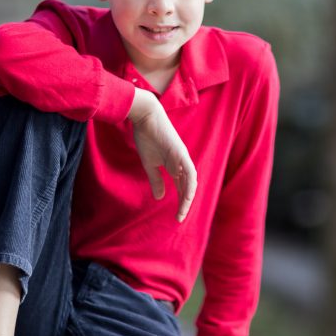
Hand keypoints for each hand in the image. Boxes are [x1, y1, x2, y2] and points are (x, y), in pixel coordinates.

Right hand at [128, 89, 197, 221]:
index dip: (180, 202)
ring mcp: (182, 158)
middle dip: (185, 204)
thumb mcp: (150, 164)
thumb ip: (156, 180)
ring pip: (191, 181)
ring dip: (188, 197)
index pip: (181, 187)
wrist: (145, 117)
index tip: (176, 216)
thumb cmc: (147, 137)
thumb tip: (160, 197)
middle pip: (188, 187)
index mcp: (175, 166)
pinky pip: (189, 171)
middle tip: (179, 218)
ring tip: (182, 211)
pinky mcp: (180, 153)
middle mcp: (182, 163)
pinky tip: (186, 195)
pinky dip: (189, 183)